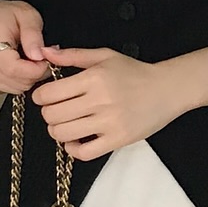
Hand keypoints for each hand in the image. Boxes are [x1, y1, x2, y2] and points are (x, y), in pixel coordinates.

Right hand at [0, 0, 52, 94]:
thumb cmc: (3, 15)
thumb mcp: (25, 14)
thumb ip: (33, 34)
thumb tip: (39, 56)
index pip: (12, 67)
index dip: (35, 69)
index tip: (46, 60)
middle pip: (16, 80)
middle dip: (36, 73)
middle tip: (42, 57)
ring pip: (15, 87)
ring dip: (29, 77)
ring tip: (31, 59)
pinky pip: (9, 88)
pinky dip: (20, 80)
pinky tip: (20, 65)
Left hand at [31, 45, 183, 159]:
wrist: (167, 89)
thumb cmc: (135, 72)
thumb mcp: (104, 56)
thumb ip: (73, 55)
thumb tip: (46, 53)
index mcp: (94, 78)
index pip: (49, 94)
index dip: (40, 96)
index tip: (44, 96)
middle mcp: (100, 101)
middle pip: (53, 116)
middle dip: (48, 113)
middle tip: (55, 110)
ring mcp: (109, 123)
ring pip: (63, 134)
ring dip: (58, 131)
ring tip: (66, 124)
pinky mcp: (117, 140)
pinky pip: (84, 153)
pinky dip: (73, 148)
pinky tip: (76, 139)